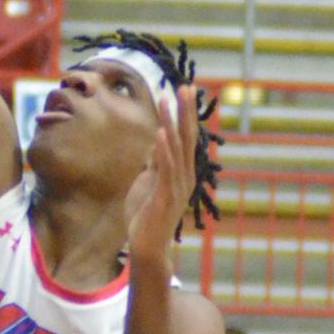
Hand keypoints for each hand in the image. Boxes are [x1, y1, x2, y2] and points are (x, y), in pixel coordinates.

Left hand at [125, 85, 198, 263]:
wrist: (147, 246)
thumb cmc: (147, 215)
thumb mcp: (149, 181)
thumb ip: (155, 163)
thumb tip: (156, 141)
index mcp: (181, 171)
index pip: (185, 137)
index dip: (185, 114)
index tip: (183, 90)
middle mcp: (184, 176)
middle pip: (186, 138)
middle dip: (185, 111)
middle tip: (185, 86)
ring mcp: (176, 186)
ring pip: (175, 148)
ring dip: (171, 122)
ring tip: (168, 100)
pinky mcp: (164, 196)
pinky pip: (165, 169)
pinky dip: (163, 150)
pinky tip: (160, 132)